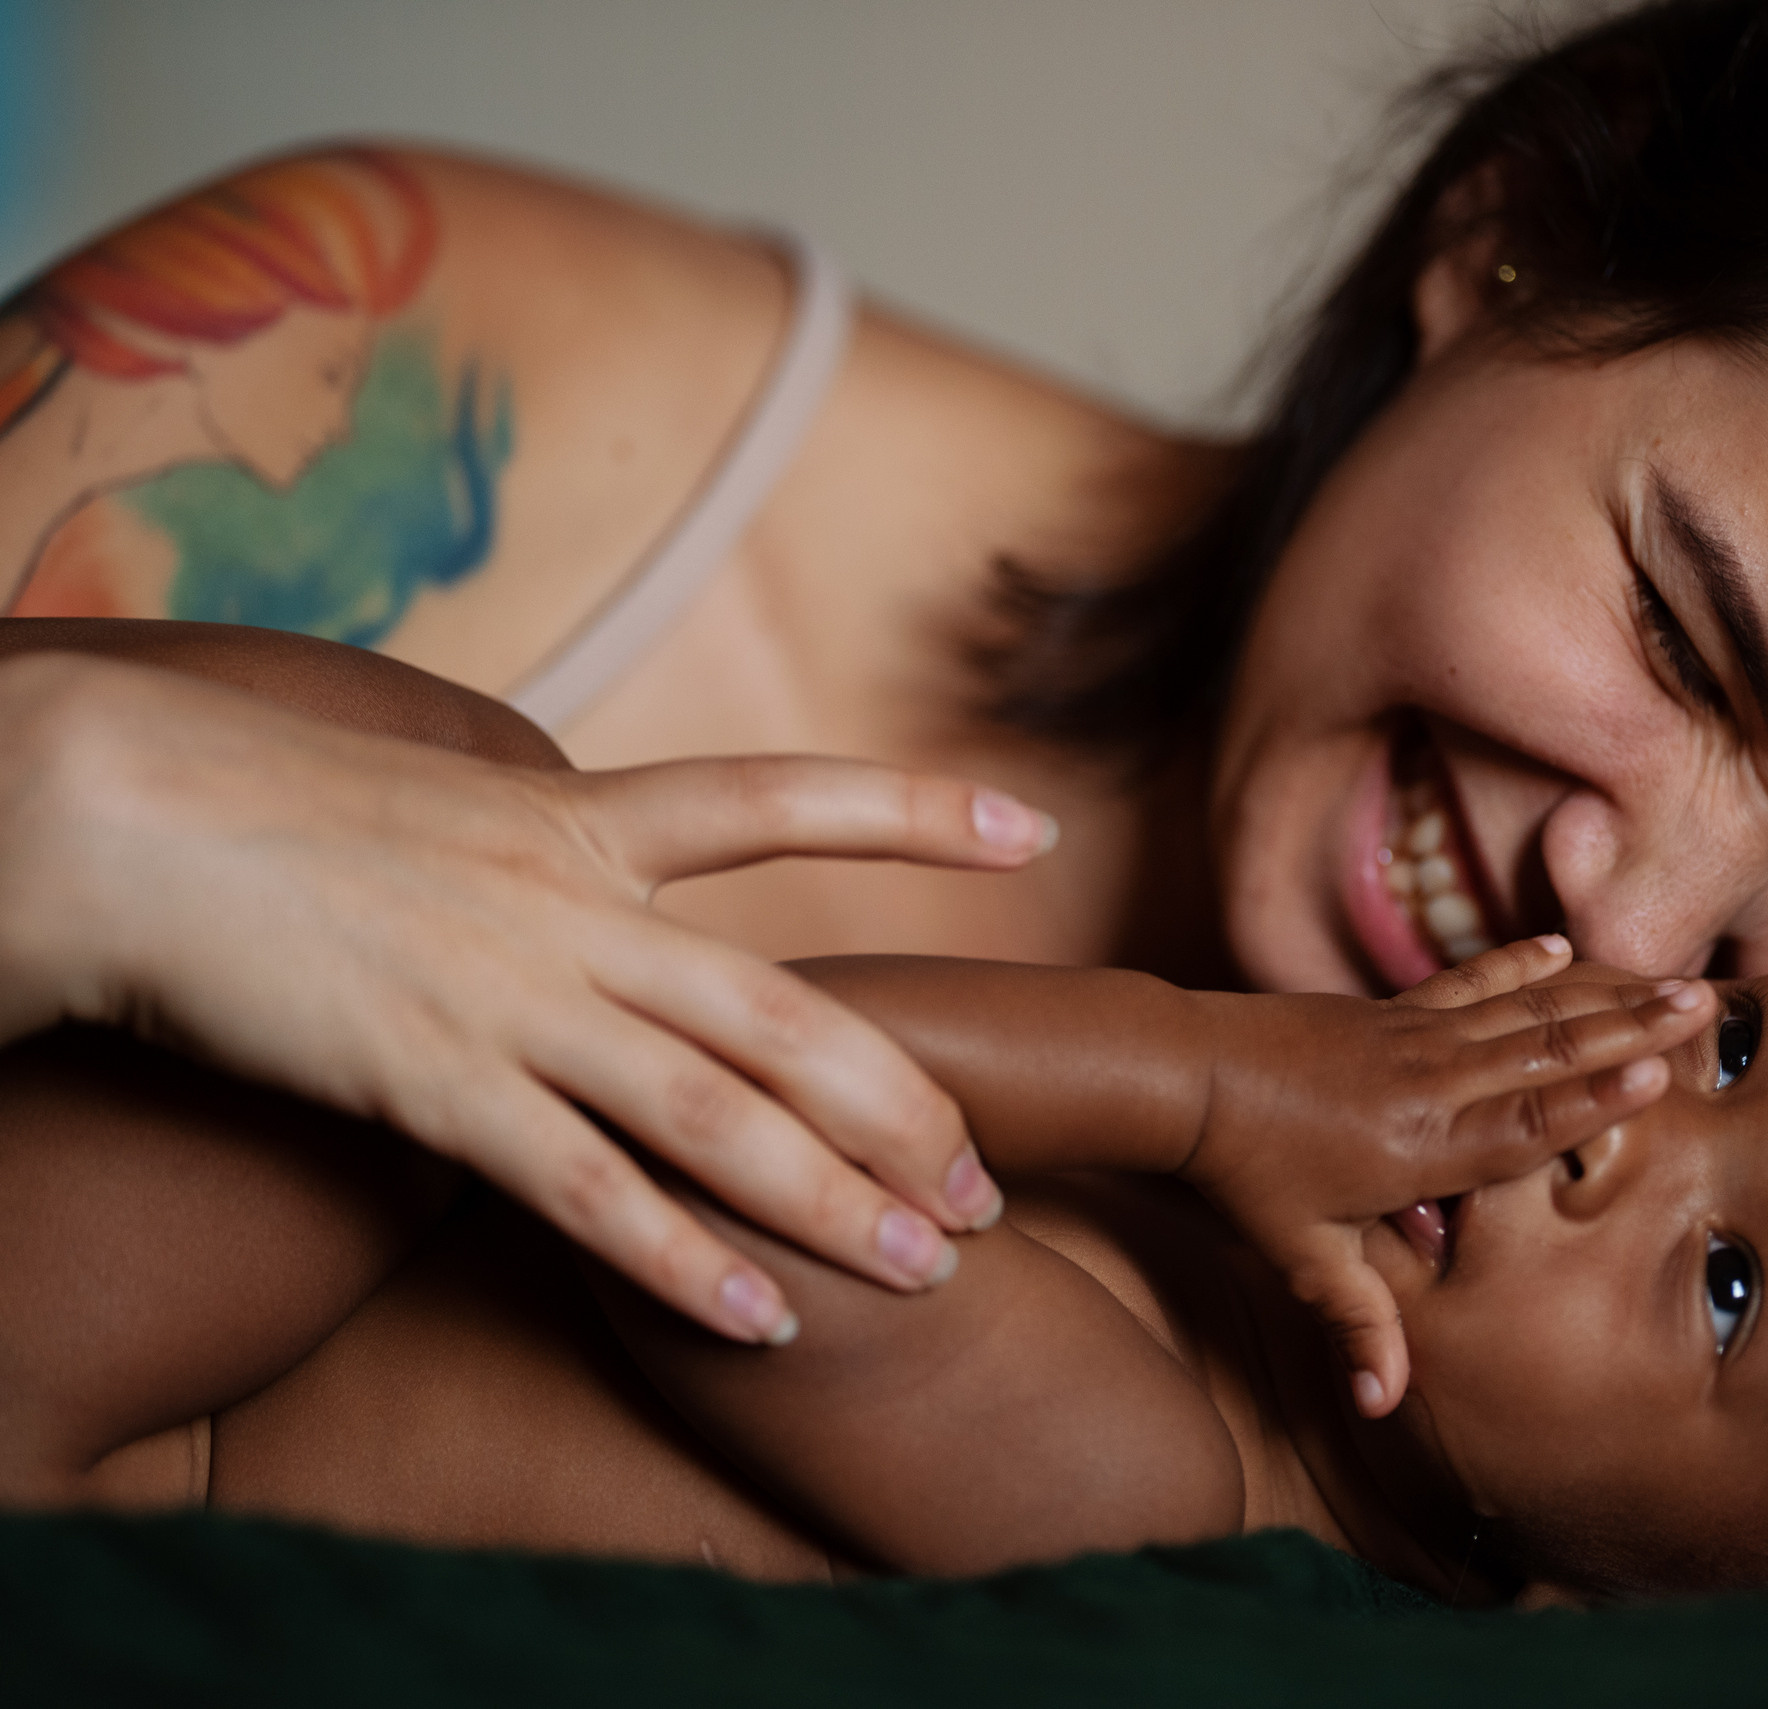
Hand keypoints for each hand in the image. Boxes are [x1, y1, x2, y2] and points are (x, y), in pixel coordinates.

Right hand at [0, 651, 1056, 1343]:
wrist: (125, 818)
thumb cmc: (279, 813)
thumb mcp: (455, 808)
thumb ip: (559, 863)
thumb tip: (624, 905)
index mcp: (586, 821)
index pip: (782, 797)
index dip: (916, 812)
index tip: (1038, 834)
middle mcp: (576, 907)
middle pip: (790, 1011)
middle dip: (903, 1107)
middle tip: (983, 1190)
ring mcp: (513, 998)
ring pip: (715, 1111)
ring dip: (830, 1200)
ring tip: (922, 1271)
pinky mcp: (434, 1083)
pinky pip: (584, 1190)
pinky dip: (678, 1259)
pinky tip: (759, 1315)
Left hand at [1177, 936, 1713, 1416]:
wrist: (1186, 1076)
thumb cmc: (1246, 1175)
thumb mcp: (1303, 1257)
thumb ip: (1358, 1323)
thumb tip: (1381, 1407)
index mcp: (1422, 1150)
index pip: (1528, 1125)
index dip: (1598, 1101)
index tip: (1665, 1075)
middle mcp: (1432, 1085)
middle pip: (1548, 1056)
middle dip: (1631, 1033)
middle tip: (1706, 1006)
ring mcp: (1414, 1038)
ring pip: (1524, 1013)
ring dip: (1602, 997)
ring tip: (1670, 980)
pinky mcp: (1391, 1011)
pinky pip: (1471, 985)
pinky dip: (1520, 967)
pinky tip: (1564, 950)